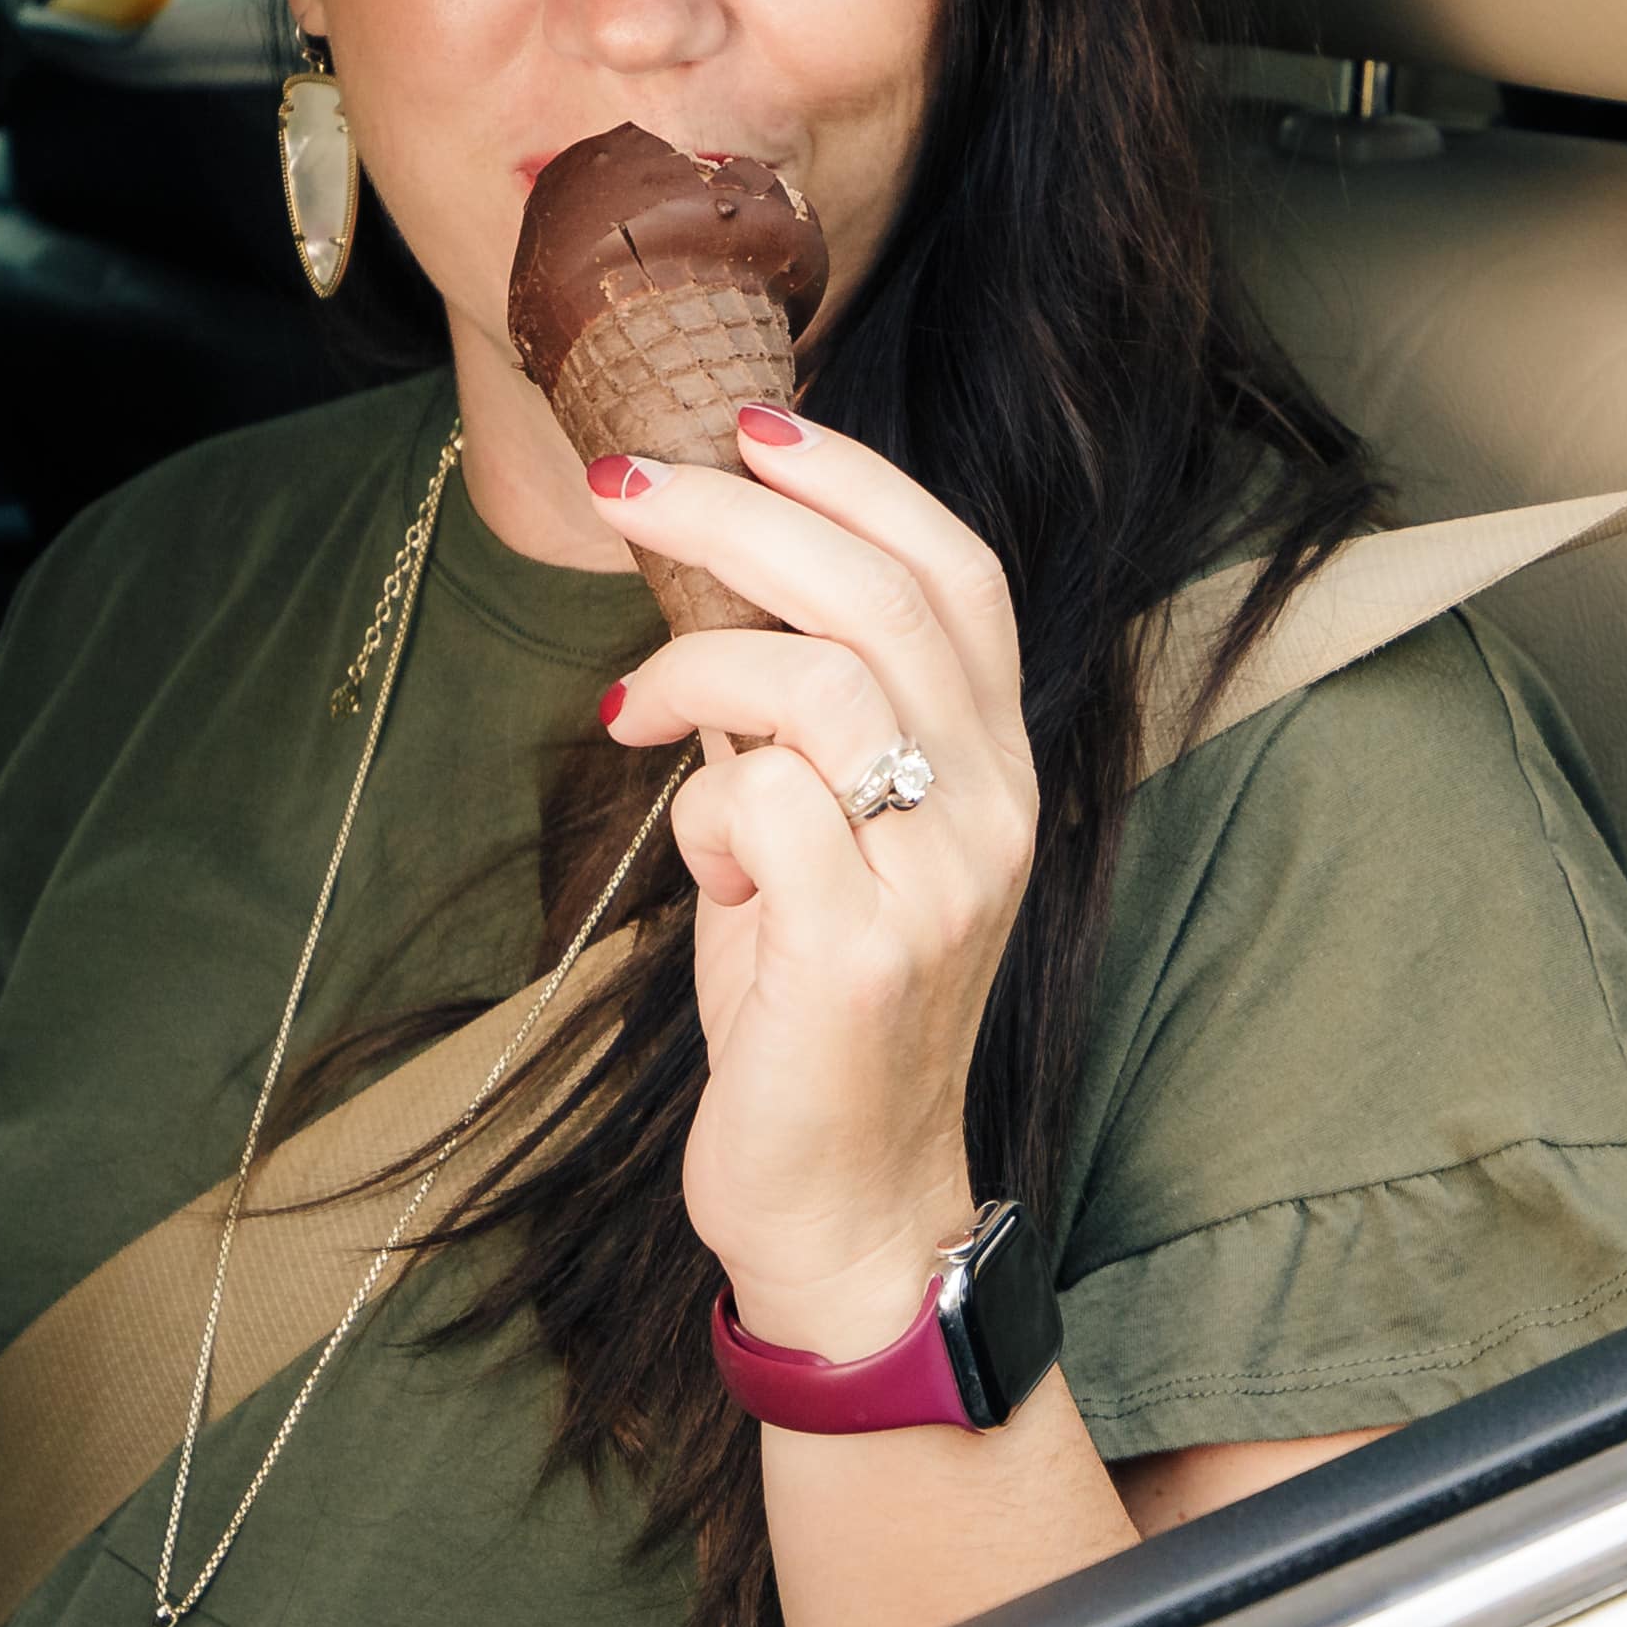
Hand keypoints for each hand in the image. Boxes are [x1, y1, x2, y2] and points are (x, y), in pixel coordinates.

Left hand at [587, 405, 1029, 1347]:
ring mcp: (940, 880)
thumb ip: (797, 732)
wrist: (845, 1203)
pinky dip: (702, 811)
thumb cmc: (811, 1015)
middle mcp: (993, 810)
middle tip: (629, 487)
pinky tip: (697, 868)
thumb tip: (710, 608)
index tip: (752, 423)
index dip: (857, 480)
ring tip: (637, 711)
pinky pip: (762, 804)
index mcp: (996, 768)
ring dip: (699, 667)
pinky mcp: (864, 952)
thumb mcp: (820, 845)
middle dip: (739, 516)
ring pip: (822, 681)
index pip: (958, 573)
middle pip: (883, 596)